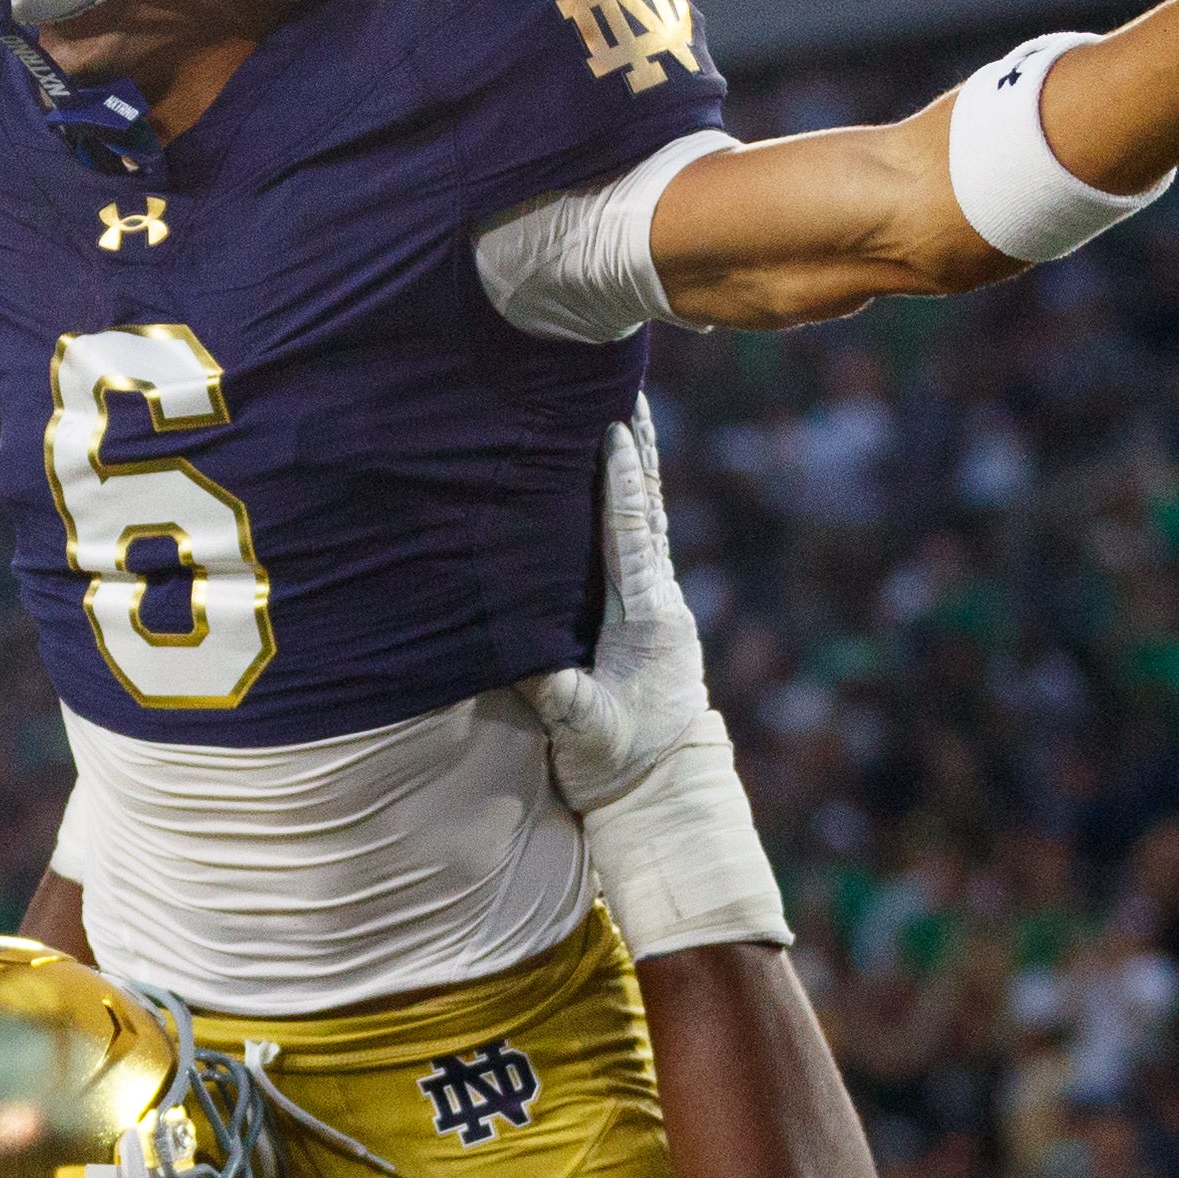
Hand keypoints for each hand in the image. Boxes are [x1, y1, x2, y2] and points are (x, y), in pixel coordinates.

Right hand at [529, 400, 708, 810]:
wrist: (662, 793)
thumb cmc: (619, 764)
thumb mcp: (584, 730)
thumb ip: (556, 690)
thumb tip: (516, 647)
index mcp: (644, 619)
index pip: (628, 535)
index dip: (617, 482)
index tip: (613, 428)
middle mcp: (657, 600)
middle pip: (646, 508)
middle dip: (635, 448)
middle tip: (625, 384)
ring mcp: (655, 602)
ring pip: (645, 516)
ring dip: (635, 462)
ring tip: (626, 402)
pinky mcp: (644, 611)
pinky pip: (636, 538)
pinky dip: (629, 495)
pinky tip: (618, 464)